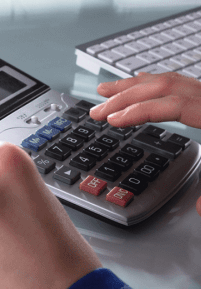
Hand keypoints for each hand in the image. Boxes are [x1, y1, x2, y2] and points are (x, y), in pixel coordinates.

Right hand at [90, 72, 200, 216]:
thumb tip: (200, 208)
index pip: (171, 105)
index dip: (138, 112)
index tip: (112, 120)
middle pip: (163, 86)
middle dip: (125, 97)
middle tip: (98, 110)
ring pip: (168, 79)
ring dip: (133, 85)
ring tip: (105, 90)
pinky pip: (177, 81)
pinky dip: (153, 81)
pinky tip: (139, 82)